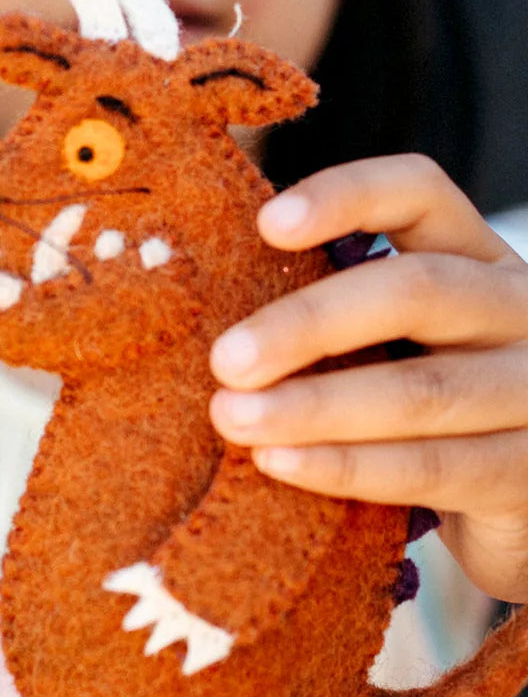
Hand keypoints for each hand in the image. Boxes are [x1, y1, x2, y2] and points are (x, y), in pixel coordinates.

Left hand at [206, 155, 527, 601]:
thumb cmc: (421, 405)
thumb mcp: (391, 338)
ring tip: (232, 417)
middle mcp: (517, 308)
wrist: (511, 503)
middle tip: (226, 359)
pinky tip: (280, 463)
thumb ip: (327, 304)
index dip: (347, 196)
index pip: (420, 193)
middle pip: (418, 291)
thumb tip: (201, 275)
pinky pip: (432, 466)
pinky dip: (348, 466)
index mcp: (474, 256)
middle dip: (310, 324)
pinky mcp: (526, 472)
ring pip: (421, 390)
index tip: (264, 224)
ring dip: (314, 406)